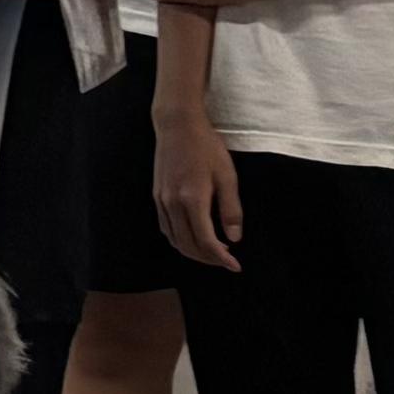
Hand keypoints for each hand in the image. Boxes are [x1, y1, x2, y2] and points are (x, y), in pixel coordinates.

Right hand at [151, 115, 246, 272]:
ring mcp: (161, 201)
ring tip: (213, 252)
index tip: (236, 266)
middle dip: (208, 259)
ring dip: (193, 251)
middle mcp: (172, 204)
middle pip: (188, 245)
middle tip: (227, 261)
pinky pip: (166, 227)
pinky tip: (193, 236)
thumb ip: (230, 209)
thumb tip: (234, 238)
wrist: (177, 126)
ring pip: (174, 239)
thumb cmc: (206, 147)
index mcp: (192, 200)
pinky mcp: (157, 196)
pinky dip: (180, 239)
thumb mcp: (227, 176)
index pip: (206, 241)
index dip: (221, 258)